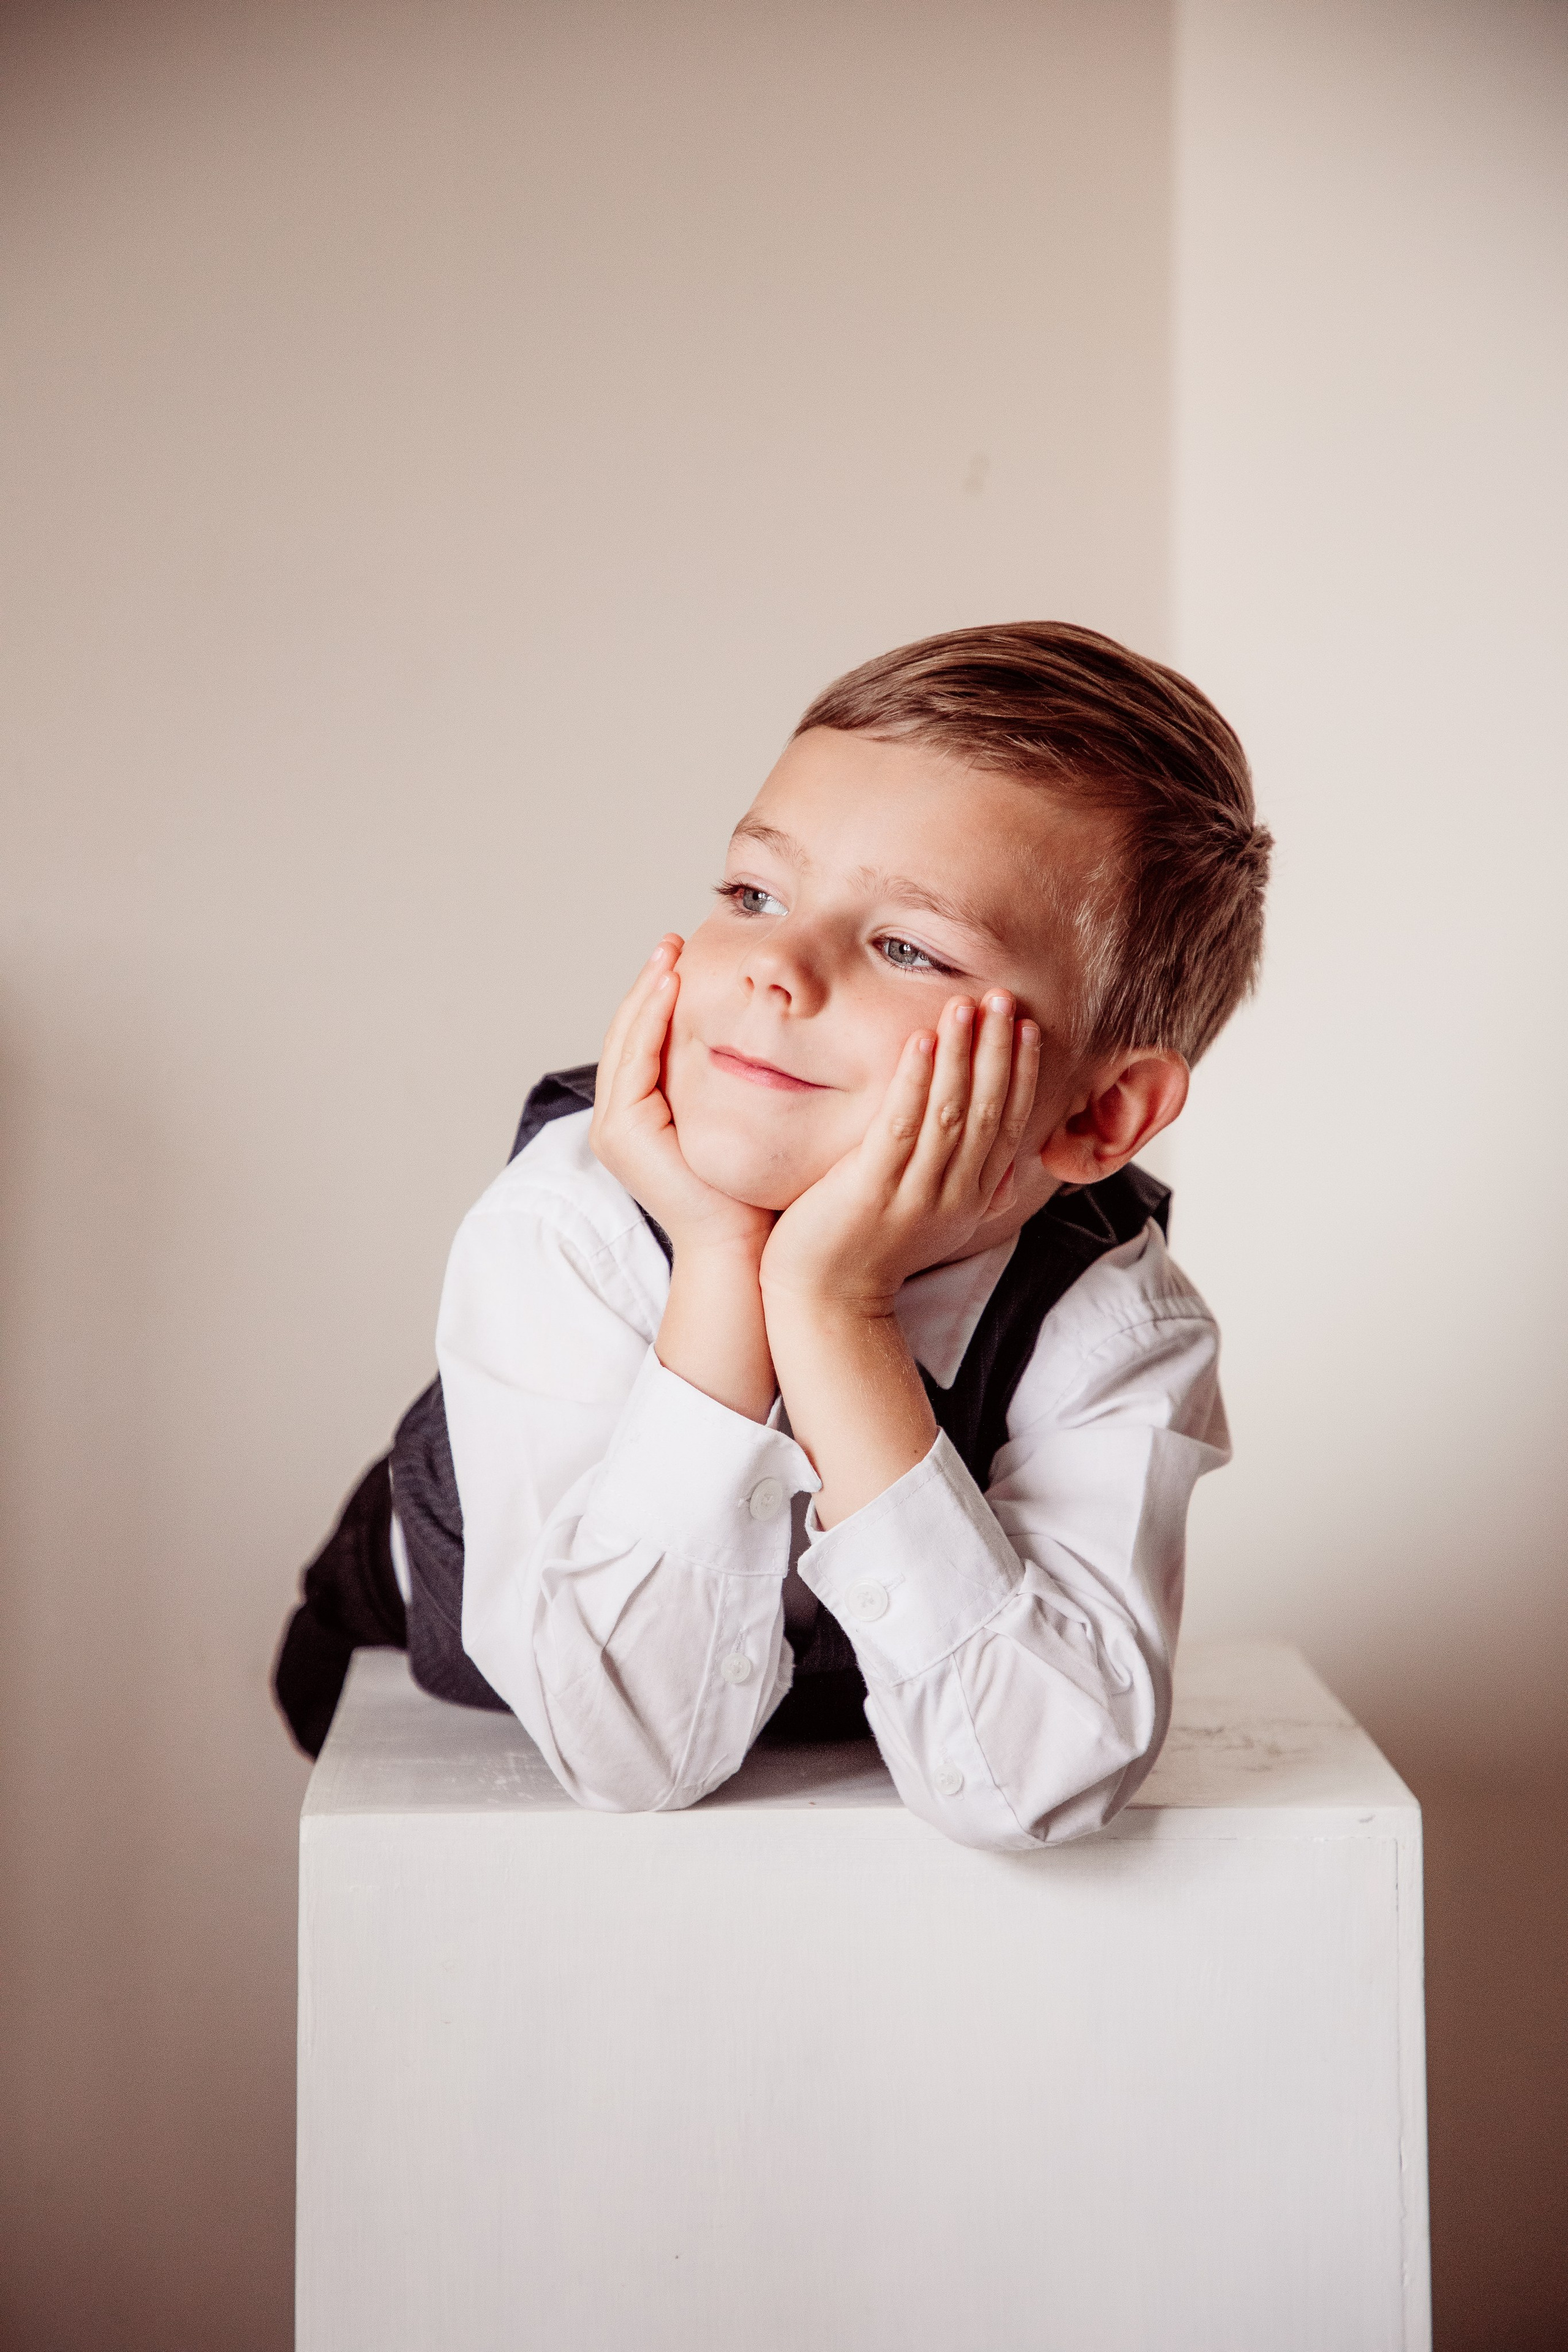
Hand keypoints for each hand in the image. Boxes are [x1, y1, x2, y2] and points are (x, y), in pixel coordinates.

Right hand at [590, 936, 774, 1260]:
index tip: (683, 957)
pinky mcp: (622, 1132)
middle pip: (627, 1034)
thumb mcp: (737, 1119)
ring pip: (626, 1041)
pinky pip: (635, 1060)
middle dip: (648, 985)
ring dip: (646, 993)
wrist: (741, 1244)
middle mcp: (618, 1121)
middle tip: (672, 942)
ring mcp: (614, 1128)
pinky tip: (672, 988)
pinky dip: (650, 1021)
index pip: (643, 1042)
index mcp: (639, 1117)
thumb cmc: (749, 1191)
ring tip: (669, 954)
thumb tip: (757, 1034)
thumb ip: (729, 1081)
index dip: (659, 997)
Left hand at [759, 992, 1038, 1316]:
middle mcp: (953, 1193)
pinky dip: (913, 1082)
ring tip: (965, 1005)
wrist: (829, 1305)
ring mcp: (914, 1193)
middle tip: (1004, 998)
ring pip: (950, 1112)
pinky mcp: (872, 1190)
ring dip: (961, 1055)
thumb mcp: (933, 1222)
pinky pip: (900, 1128)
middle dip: (998, 1050)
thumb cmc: (869, 1252)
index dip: (1019, 1074)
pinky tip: (919, 1042)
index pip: (1007, 1124)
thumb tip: (1004, 1171)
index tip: (1026, 1028)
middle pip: (987, 1110)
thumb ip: (967, 1190)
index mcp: (970, 1196)